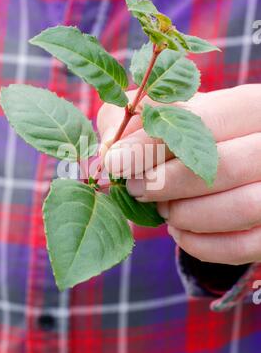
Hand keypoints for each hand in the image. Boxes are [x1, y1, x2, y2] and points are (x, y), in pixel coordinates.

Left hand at [97, 84, 260, 264]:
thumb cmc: (198, 137)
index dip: (153, 144)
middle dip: (166, 183)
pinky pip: (244, 246)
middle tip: (134, 189)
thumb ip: (132, 116)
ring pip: (242, 208)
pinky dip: (203, 245)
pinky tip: (179, 232)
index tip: (114, 162)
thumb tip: (106, 147)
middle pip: (225, 167)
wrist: (240, 166)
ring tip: (160, 209)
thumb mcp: (169, 115)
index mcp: (252, 107)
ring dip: (185, 214)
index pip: (204, 122)